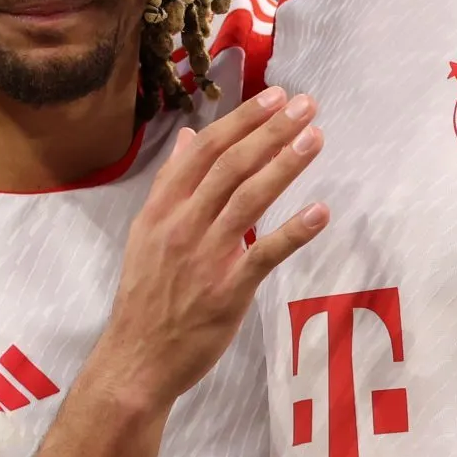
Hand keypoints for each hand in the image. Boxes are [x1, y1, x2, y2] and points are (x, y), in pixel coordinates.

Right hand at [93, 86, 328, 404]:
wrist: (136, 359)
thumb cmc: (146, 296)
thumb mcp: (147, 232)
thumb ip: (169, 183)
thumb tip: (190, 137)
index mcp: (162, 209)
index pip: (205, 151)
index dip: (242, 121)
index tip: (274, 97)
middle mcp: (182, 226)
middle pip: (230, 166)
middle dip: (270, 131)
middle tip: (305, 105)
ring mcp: (205, 258)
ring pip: (248, 200)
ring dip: (284, 165)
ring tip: (314, 138)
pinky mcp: (227, 291)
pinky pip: (264, 254)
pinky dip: (293, 231)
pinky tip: (319, 211)